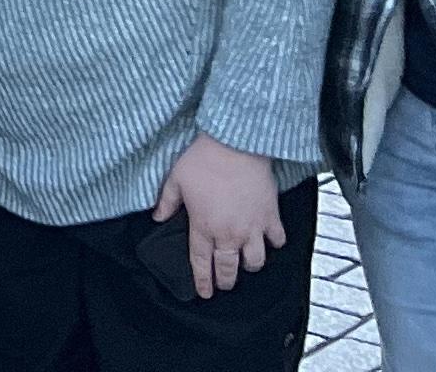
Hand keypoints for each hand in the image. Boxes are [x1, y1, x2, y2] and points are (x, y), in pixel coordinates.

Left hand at [151, 133, 286, 297]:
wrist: (235, 144)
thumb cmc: (203, 159)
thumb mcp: (176, 179)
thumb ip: (166, 202)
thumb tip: (157, 217)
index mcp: (203, 226)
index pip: (201, 261)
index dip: (202, 280)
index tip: (204, 292)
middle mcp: (229, 233)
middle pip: (228, 268)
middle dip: (225, 281)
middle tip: (223, 284)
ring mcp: (252, 227)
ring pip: (256, 261)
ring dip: (250, 266)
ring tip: (245, 264)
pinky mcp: (271, 217)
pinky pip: (278, 240)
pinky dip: (275, 244)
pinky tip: (269, 242)